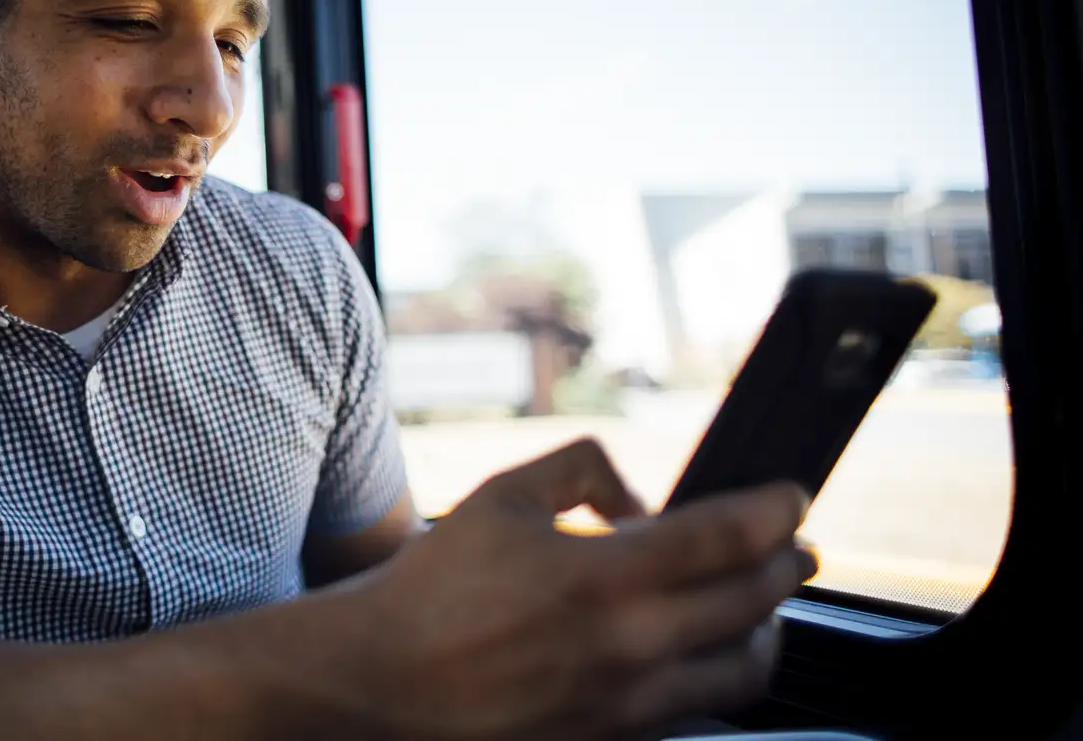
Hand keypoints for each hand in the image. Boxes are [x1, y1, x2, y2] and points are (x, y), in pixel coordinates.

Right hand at [344, 439, 813, 739]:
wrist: (384, 682)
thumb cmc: (435, 587)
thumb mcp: (503, 496)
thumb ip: (581, 469)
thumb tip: (636, 499)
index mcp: (601, 576)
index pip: (725, 539)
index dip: (774, 511)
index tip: (791, 497)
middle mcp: (628, 646)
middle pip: (751, 603)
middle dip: (787, 566)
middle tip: (795, 546)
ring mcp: (627, 705)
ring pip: (741, 670)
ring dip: (766, 629)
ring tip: (762, 605)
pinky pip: (695, 709)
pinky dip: (716, 673)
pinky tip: (700, 650)